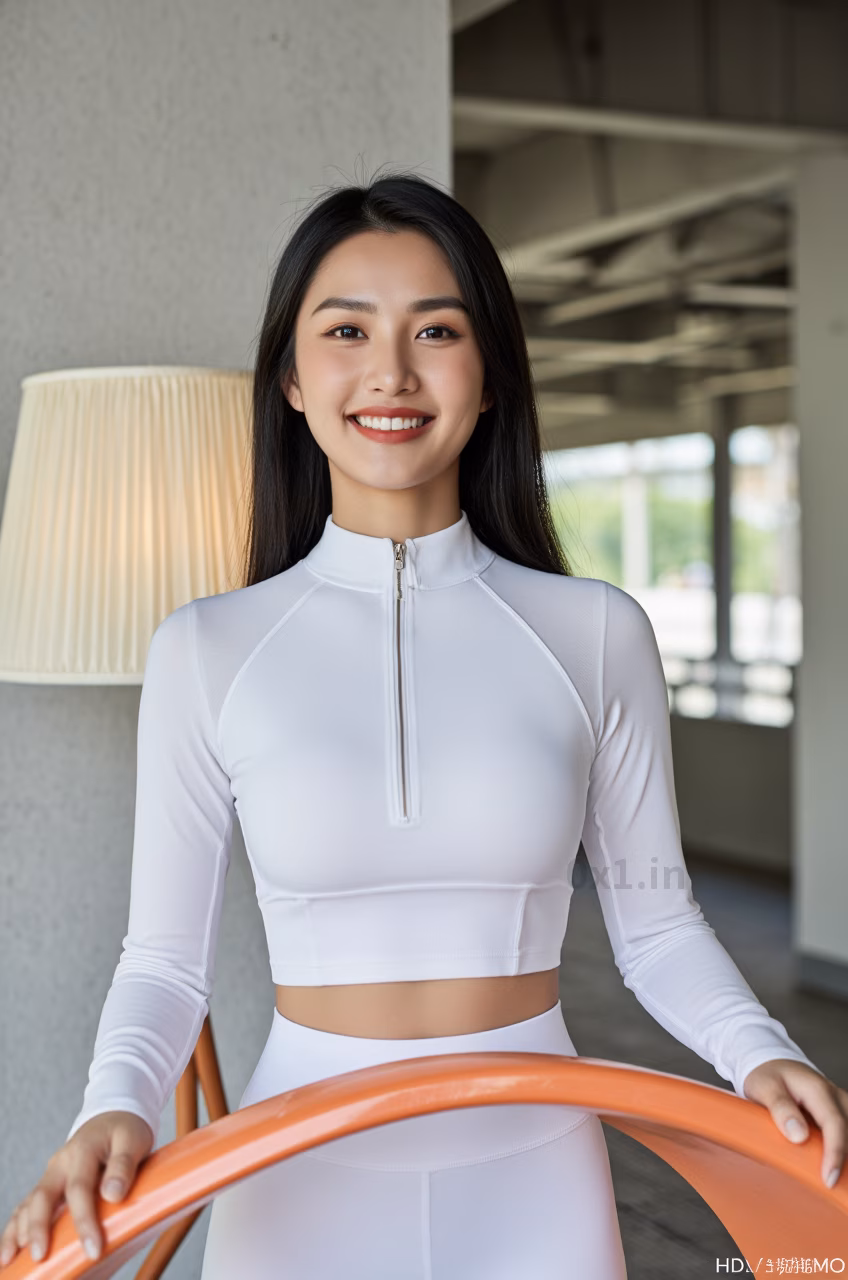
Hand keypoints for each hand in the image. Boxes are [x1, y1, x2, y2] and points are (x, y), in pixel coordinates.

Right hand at [0, 1111, 153, 1267]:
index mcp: (83, 1150)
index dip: (84, 1220)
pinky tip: (11, 1250)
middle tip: (40, 1255)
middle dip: (39, 1227)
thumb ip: (124, 1165)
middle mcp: (61, 1163)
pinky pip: (27, 1206)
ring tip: (13, 1258)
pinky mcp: (49, 1184)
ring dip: (20, 1230)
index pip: (79, 1188)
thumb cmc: (124, 1131)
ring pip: (29, 1202)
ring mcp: (52, 1174)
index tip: (93, 1249)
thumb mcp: (133, 1140)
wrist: (113, 1116)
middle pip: (43, 1196)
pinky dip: (16, 1226)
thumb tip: (112, 1194)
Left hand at [741, 1059, 846, 1189]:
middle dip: (845, 1160)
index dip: (835, 1154)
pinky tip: (837, 1166)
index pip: (835, 1124)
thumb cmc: (766, 1076)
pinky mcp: (839, 1114)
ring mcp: (840, 1105)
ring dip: (845, 1155)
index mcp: (818, 1090)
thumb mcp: (765, 1087)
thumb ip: (780, 1109)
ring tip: (836, 1178)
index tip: (829, 1179)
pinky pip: (846, 1131)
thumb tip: (799, 1136)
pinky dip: (843, 1149)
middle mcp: (835, 1097)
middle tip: (833, 1185)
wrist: (771, 1063)